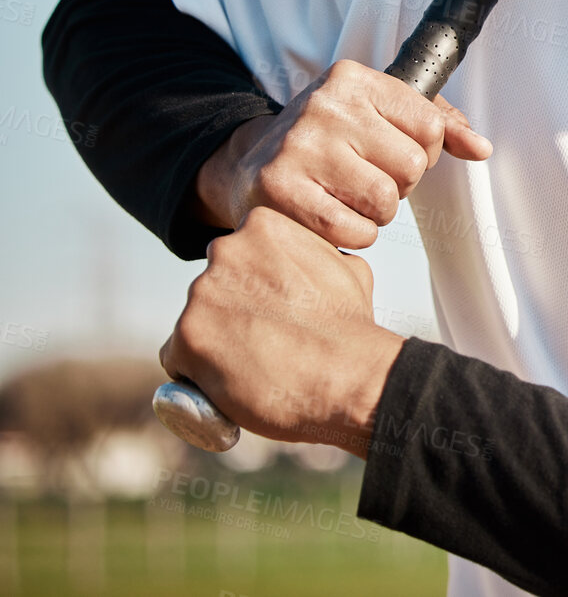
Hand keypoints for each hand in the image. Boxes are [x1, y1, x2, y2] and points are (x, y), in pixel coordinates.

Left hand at [160, 206, 402, 456]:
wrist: (348, 375)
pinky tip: (233, 381)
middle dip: (233, 310)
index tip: (276, 308)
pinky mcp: (184, 338)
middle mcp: (224, 250)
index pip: (241, 255)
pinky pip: (179, 358)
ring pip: (196, 321)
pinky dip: (199, 373)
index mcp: (261, 225)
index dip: (257, 286)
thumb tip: (306, 266)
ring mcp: (200, 294)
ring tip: (255, 364)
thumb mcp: (345, 266)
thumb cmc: (350, 327)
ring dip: (216, 341)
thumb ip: (312, 256)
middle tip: (265, 337)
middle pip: (215, 285)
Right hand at [196, 59, 491, 248]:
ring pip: (385, 200)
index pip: (430, 127)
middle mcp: (324, 107)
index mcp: (352, 80)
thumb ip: (436, 122)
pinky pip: (352, 229)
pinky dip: (356, 235)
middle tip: (368, 178)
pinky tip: (335, 217)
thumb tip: (481, 147)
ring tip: (351, 197)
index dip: (424, 151)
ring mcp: (298, 148)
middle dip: (400, 184)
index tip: (395, 152)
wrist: (247, 160)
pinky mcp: (278, 189)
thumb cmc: (326, 137)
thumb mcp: (378, 111)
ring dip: (378, 212)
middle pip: (412, 167)